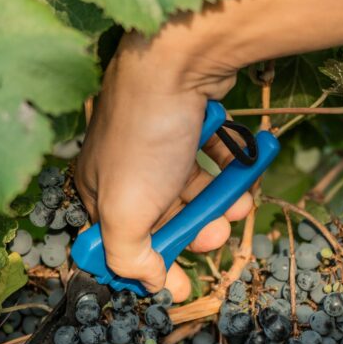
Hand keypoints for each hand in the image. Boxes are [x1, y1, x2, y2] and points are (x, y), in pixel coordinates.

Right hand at [75, 25, 252, 302]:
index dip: (151, 264)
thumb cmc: (144, 139)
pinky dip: (229, 169)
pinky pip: (211, 152)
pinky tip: (244, 174)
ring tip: (239, 206)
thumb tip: (151, 283)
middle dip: (193, 231)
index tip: (181, 284)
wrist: (178, 59)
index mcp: (98, 188)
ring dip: (218, 204)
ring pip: (191, 186)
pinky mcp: (189, 115)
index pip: (121, 239)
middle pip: (161, 215)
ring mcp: (156, 138)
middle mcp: (122, 163)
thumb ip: (131, 257)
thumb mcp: (125, 213)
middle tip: (217, 236)